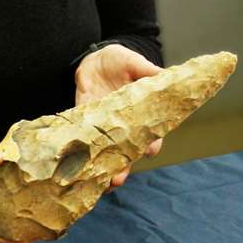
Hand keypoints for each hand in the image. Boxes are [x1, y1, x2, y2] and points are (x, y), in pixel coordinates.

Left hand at [74, 44, 163, 188]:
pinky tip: (77, 167)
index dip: (151, 145)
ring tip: (100, 182)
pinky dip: (80, 154)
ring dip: (102, 169)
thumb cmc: (120, 62)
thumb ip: (148, 71)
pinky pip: (82, 142)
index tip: (149, 151)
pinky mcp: (84, 123)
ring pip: (105, 155)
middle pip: (126, 154)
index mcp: (141, 116)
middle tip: (118, 179)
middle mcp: (124, 128)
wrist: (95, 60)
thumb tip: (165, 76)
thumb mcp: (134, 63)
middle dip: (123, 168)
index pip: (150, 137)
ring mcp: (103, 128)